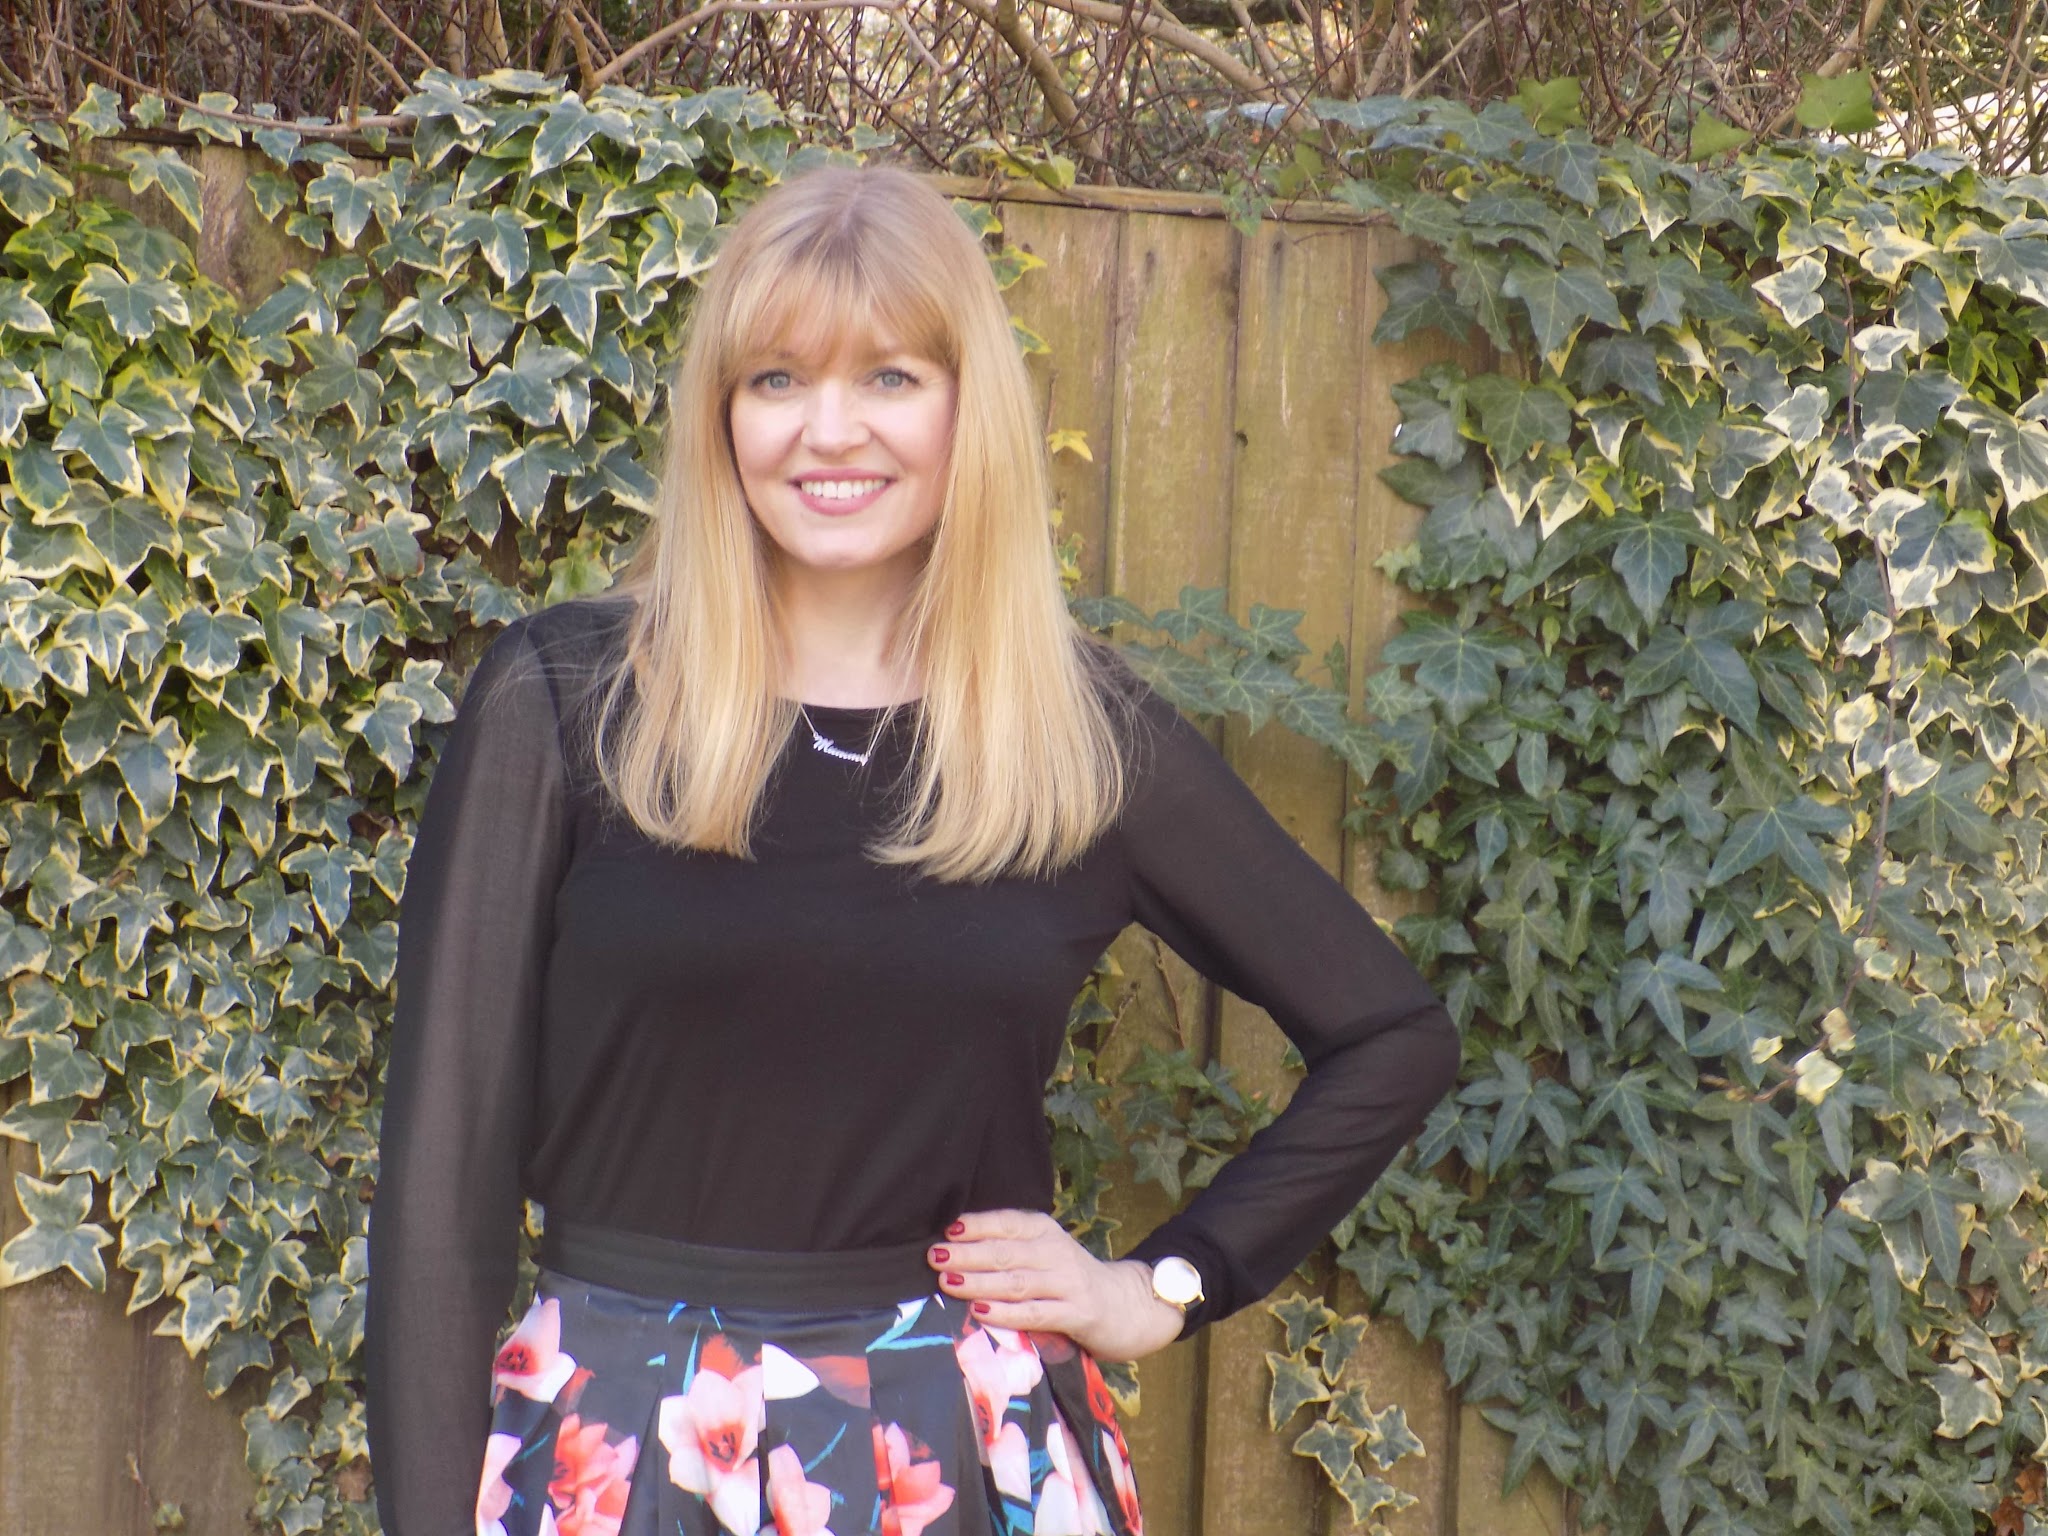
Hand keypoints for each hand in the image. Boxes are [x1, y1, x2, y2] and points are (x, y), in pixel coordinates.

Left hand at [927, 1208, 1186, 1361]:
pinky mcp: (1077, 1313)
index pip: (1006, 1222)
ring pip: (1016, 1281)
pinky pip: (1035, 1313)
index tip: (945, 1231)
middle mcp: (1055, 1251)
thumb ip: (1008, 1250)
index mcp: (1044, 1230)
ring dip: (980, 1281)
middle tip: (934, 1257)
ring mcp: (1067, 1283)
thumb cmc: (1069, 1280)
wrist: (1127, 1304)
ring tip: (949, 1280)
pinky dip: (1006, 1312)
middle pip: (1005, 1251)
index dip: (976, 1225)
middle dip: (967, 1254)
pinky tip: (981, 1312)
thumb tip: (952, 1250)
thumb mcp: (1043, 1254)